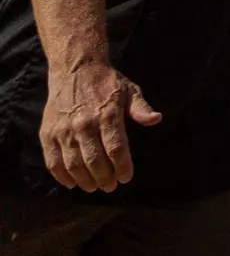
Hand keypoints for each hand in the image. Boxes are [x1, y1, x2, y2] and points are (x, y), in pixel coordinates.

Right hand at [41, 59, 160, 191]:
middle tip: (110, 187)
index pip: (116, 148)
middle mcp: (84, 124)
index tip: (126, 178)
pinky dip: (62, 177)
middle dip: (104, 178)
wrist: (75, 68)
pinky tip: (72, 183)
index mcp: (107, 114)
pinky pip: (53, 161)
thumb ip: (141, 109)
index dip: (122, 167)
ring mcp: (63, 130)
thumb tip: (156, 119)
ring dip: (85, 181)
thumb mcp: (130, 90)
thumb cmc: (107, 83)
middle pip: (94, 161)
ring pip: (74, 165)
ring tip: (94, 187)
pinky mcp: (47, 134)